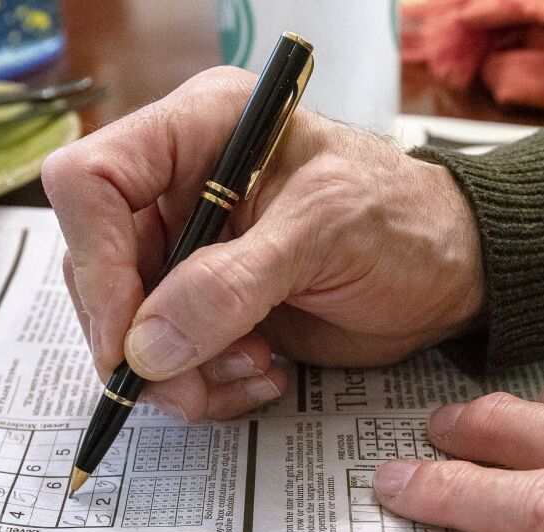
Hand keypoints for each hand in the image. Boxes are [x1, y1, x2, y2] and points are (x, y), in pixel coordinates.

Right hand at [42, 67, 482, 419]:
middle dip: (141, 340)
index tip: (129, 335)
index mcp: (199, 132)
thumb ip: (232, 286)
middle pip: (99, 268)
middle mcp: (182, 188)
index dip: (95, 263)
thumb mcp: (322, 236)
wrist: (451, 275)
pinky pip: (173, 359)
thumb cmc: (403, 222)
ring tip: (254, 370)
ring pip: (132, 326)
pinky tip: (263, 376)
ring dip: (183, 371)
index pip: (91, 183)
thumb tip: (146, 345)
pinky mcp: (213, 307)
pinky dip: (208, 384)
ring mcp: (195, 253)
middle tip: (187, 388)